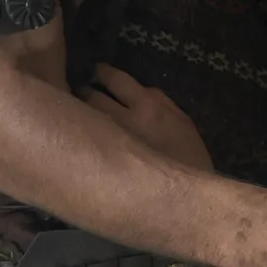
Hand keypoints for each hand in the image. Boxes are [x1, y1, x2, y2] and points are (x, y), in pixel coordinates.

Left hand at [87, 65, 211, 170]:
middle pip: (93, 98)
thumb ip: (160, 101)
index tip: (97, 70)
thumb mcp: (183, 121)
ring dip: (79, 112)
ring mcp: (109, 143)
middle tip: (80, 90)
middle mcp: (123, 121)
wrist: (183, 196)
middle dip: (85, 92)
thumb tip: (139, 91)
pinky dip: (83, 133)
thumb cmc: (190, 157)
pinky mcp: (102, 162)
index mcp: (148, 106)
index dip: (103, 72)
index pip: (116, 79)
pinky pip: (87, 141)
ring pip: (85, 119)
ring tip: (77, 111)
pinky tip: (82, 135)